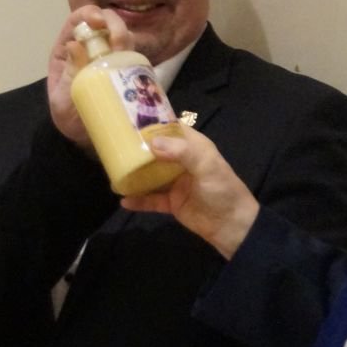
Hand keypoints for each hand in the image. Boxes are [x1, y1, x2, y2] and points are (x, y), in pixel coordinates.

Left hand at [46, 6, 132, 147]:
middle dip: (114, 25)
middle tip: (118, 42)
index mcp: (68, 50)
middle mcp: (90, 49)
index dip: (89, 13)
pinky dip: (138, 57)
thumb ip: (68, 75)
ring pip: (123, 35)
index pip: (78, 20)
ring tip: (125, 56)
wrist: (85, 140)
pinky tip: (137, 68)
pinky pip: (135, 56)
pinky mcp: (126, 70)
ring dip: (127, 39)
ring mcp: (110, 58)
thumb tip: (74, 45)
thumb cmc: (69, 118)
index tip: (98, 21)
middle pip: (105, 22)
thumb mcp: (62, 100)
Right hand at [122, 124, 259, 258]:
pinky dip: (138, 200)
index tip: (130, 119)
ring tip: (114, 172)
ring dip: (135, 175)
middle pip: (157, 152)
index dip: (154, 123)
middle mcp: (183, 162)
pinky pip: (152, 200)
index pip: (172, 129)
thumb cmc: (222, 190)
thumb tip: (152, 142)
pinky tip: (123, 200)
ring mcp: (176, 183)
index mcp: (194, 147)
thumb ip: (182, 152)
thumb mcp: (206, 166)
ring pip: (151, 175)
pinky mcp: (172, 203)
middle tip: (114, 144)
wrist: (232, 227)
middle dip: (138, 149)